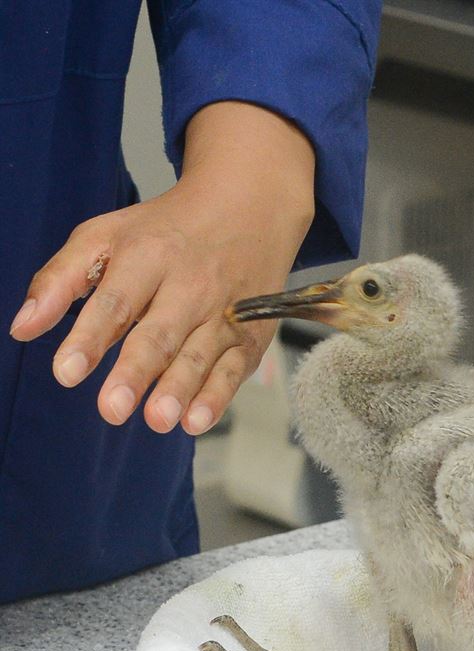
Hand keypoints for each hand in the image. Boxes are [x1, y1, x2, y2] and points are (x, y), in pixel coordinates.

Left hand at [9, 102, 314, 434]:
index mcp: (148, 255)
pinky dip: (218, 395)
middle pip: (160, 332)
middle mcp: (189, 284)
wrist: (248, 207)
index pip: (116, 300)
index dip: (90, 336)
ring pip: (200, 354)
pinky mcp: (249, 335)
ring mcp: (224, 311)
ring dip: (180, 388)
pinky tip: (196, 419)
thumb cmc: (166, 230)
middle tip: (112, 408)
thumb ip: (61, 279)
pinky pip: (233, 368)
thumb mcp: (106, 235)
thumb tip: (22, 327)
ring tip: (157, 420)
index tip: (66, 371)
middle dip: (136, 370)